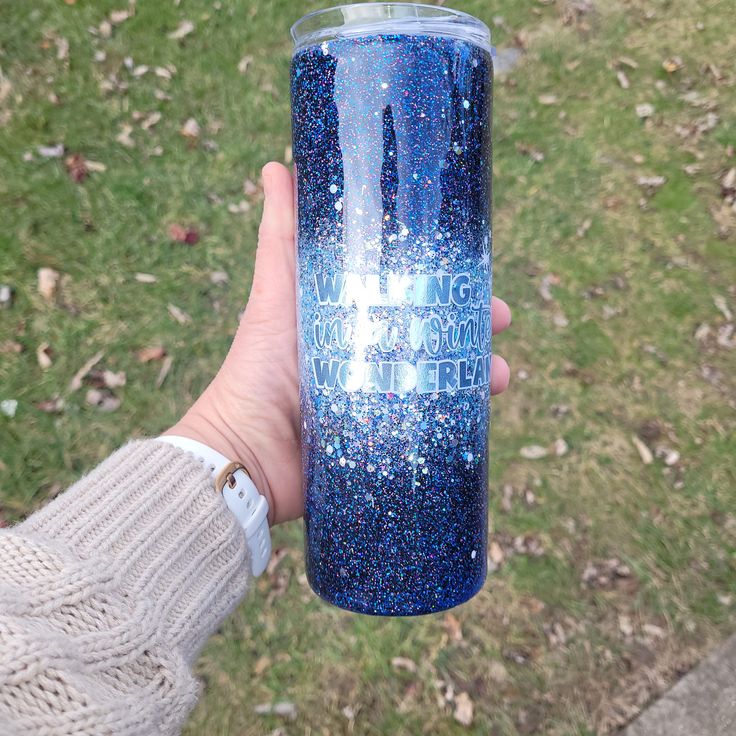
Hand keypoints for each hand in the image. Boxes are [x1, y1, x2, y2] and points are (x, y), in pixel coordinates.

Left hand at [166, 162, 511, 524]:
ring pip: (444, 379)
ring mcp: (384, 399)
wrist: (245, 453)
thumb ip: (280, 237)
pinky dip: (461, 417)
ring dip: (480, 372)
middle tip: (499, 319)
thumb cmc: (256, 370)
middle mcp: (373, 357)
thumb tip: (277, 167)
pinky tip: (482, 413)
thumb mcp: (275, 296)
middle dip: (472, 324)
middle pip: (435, 333)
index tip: (475, 269)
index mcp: (353, 321)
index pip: (410, 292)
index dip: (445, 280)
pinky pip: (434, 424)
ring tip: (501, 374)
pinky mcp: (389, 437)